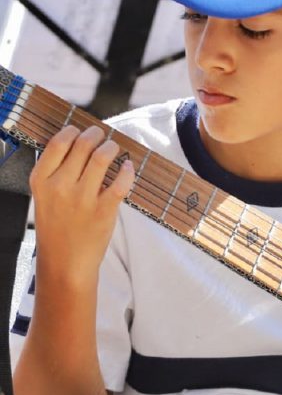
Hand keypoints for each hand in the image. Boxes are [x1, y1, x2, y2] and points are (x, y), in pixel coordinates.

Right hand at [30, 124, 134, 282]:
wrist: (65, 263)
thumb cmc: (57, 228)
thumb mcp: (44, 198)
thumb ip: (55, 173)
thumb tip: (78, 146)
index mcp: (41, 180)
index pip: (58, 142)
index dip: (72, 131)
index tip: (80, 131)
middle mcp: (60, 186)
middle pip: (82, 145)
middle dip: (95, 134)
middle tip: (101, 135)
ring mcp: (82, 198)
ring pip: (102, 157)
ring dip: (111, 147)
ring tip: (114, 148)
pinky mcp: (104, 211)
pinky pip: (120, 181)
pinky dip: (127, 170)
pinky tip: (127, 167)